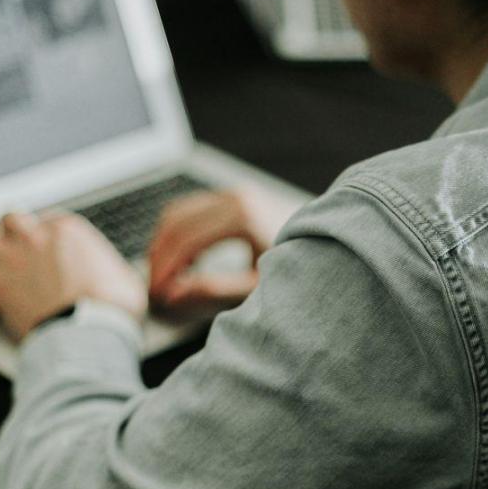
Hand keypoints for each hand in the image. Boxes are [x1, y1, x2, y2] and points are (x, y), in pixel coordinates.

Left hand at [0, 212, 147, 341]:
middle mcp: (36, 237)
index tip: (48, 245)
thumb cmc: (109, 309)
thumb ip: (113, 267)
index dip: (46, 232)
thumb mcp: (125, 278)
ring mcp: (12, 259)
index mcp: (68, 230)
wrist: (87, 333)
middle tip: (18, 245)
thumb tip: (119, 275)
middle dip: (13, 230)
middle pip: (11, 218)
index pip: (48, 218)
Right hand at [147, 188, 292, 312]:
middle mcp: (236, 196)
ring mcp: (235, 193)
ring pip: (178, 212)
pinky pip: (192, 209)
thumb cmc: (302, 267)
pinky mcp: (236, 196)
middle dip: (158, 257)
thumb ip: (215, 290)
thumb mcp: (259, 286)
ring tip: (165, 278)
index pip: (185, 241)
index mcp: (242, 216)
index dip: (165, 270)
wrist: (333, 243)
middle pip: (175, 223)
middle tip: (154, 289)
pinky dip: (179, 233)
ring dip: (164, 243)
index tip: (158, 295)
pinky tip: (185, 263)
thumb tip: (174, 295)